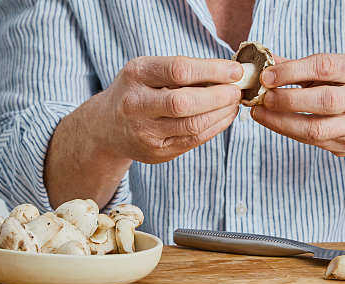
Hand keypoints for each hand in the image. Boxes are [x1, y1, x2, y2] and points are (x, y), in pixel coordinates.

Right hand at [98, 56, 242, 163]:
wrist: (107, 126)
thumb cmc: (138, 91)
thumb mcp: (149, 71)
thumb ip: (183, 70)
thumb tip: (230, 72)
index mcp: (136, 75)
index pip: (178, 70)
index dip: (212, 70)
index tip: (235, 71)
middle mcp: (136, 104)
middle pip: (184, 102)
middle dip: (218, 96)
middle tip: (237, 90)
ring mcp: (145, 132)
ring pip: (192, 125)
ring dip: (221, 113)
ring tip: (233, 103)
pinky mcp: (157, 152)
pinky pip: (193, 140)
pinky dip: (215, 127)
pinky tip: (224, 116)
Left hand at [251, 54, 344, 156]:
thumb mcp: (333, 67)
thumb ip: (298, 66)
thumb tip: (262, 65)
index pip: (324, 67)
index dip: (292, 71)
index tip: (267, 76)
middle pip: (325, 101)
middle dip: (288, 100)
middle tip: (263, 98)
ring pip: (318, 129)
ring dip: (283, 122)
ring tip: (260, 114)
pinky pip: (314, 142)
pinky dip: (289, 132)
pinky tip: (273, 122)